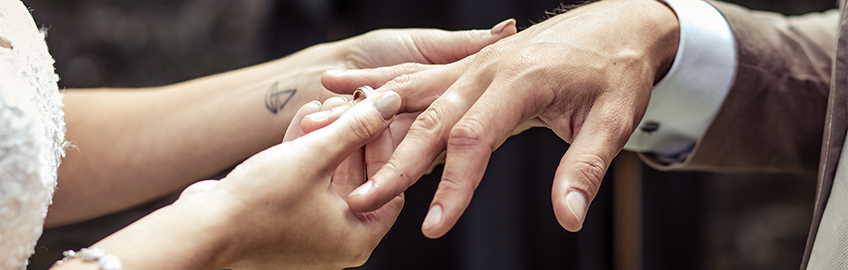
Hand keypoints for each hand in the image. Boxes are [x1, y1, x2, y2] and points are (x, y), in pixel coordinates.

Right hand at [179, 91, 403, 268]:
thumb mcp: (315, 157)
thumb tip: (393, 101)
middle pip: (360, 177)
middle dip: (352, 135)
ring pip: (330, 176)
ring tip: (326, 102)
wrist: (199, 231)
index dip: (384, 142)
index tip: (376, 108)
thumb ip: (357, 127)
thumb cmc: (260, 203)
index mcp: (358, 237)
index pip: (390, 183)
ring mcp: (310, 231)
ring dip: (327, 137)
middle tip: (352, 99)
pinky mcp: (284, 218)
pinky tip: (305, 115)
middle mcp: (339, 239)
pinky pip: (306, 181)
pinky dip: (305, 151)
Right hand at [323, 0, 679, 237]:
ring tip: (326, 137)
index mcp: (518, 82)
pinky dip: (378, 85)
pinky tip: (342, 87)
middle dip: (395, 165)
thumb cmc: (618, 69)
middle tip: (364, 201)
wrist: (622, 22)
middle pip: (430, 121)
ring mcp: (473, 65)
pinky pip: (416, 75)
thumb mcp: (613, 119)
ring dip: (373, 123)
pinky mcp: (470, 64)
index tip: (434, 226)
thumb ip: (585, 168)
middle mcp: (486, 70)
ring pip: (413, 94)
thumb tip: (567, 217)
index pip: (473, 140)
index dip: (453, 187)